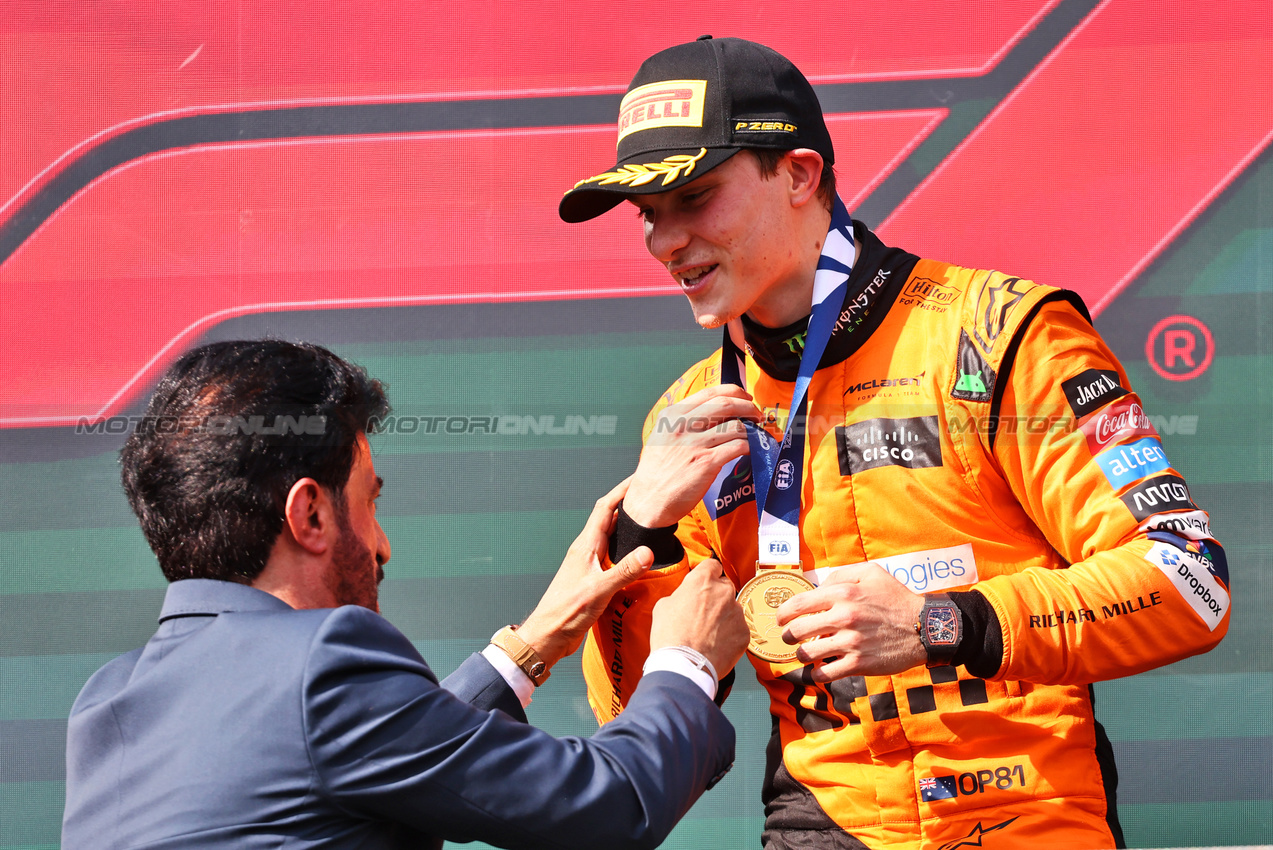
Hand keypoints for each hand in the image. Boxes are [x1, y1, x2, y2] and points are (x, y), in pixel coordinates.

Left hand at [517, 479, 654, 669]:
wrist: (548, 636)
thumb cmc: (565, 613)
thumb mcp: (598, 590)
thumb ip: (624, 571)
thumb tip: (648, 551)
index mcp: (585, 546)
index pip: (605, 508)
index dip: (621, 490)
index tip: (638, 478)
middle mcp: (587, 550)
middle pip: (610, 519)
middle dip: (629, 504)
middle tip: (650, 496)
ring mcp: (590, 564)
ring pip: (612, 537)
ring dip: (629, 527)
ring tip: (650, 520)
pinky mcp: (593, 579)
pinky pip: (613, 556)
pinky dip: (627, 549)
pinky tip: (639, 556)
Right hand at [623, 385, 760, 527]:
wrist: (649, 500)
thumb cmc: (657, 471)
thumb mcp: (662, 437)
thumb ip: (683, 422)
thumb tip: (717, 413)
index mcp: (672, 415)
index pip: (709, 393)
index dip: (733, 392)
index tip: (745, 397)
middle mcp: (682, 425)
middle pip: (725, 405)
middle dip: (748, 407)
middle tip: (757, 415)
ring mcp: (695, 443)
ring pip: (735, 426)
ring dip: (752, 429)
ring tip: (756, 434)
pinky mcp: (706, 462)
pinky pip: (738, 446)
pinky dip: (750, 446)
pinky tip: (752, 449)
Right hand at [650, 558, 747, 676]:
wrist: (684, 666)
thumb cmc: (670, 636)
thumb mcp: (664, 606)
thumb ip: (681, 594)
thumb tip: (686, 596)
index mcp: (703, 581)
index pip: (713, 565)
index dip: (708, 573)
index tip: (706, 581)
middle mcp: (724, 592)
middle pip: (724, 586)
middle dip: (716, 596)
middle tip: (703, 613)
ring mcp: (737, 613)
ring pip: (732, 609)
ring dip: (723, 617)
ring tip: (708, 634)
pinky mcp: (744, 633)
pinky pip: (738, 629)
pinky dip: (730, 635)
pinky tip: (716, 644)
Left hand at [774, 563, 925, 680]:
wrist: (925, 628)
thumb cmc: (896, 598)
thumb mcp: (871, 573)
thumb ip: (841, 575)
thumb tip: (818, 587)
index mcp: (843, 593)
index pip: (798, 603)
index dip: (783, 613)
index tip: (780, 619)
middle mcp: (843, 617)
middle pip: (797, 630)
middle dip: (788, 636)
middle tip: (790, 639)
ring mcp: (850, 643)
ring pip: (808, 653)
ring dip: (802, 655)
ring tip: (805, 654)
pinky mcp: (858, 665)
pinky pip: (824, 673)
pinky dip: (816, 673)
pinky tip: (819, 669)